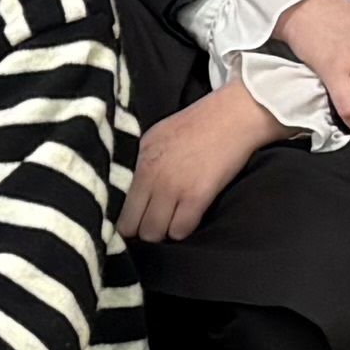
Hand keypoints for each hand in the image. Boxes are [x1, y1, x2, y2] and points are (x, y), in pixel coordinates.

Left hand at [124, 84, 280, 244]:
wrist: (232, 116)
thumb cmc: (197, 124)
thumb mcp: (155, 137)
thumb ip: (141, 163)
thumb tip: (130, 188)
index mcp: (138, 159)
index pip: (116, 203)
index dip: (126, 217)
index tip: (136, 219)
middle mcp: (149, 175)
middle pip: (130, 225)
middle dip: (141, 230)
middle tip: (155, 224)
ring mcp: (171, 187)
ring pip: (153, 233)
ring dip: (163, 232)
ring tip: (173, 221)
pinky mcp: (196, 196)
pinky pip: (180, 231)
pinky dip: (183, 230)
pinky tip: (189, 218)